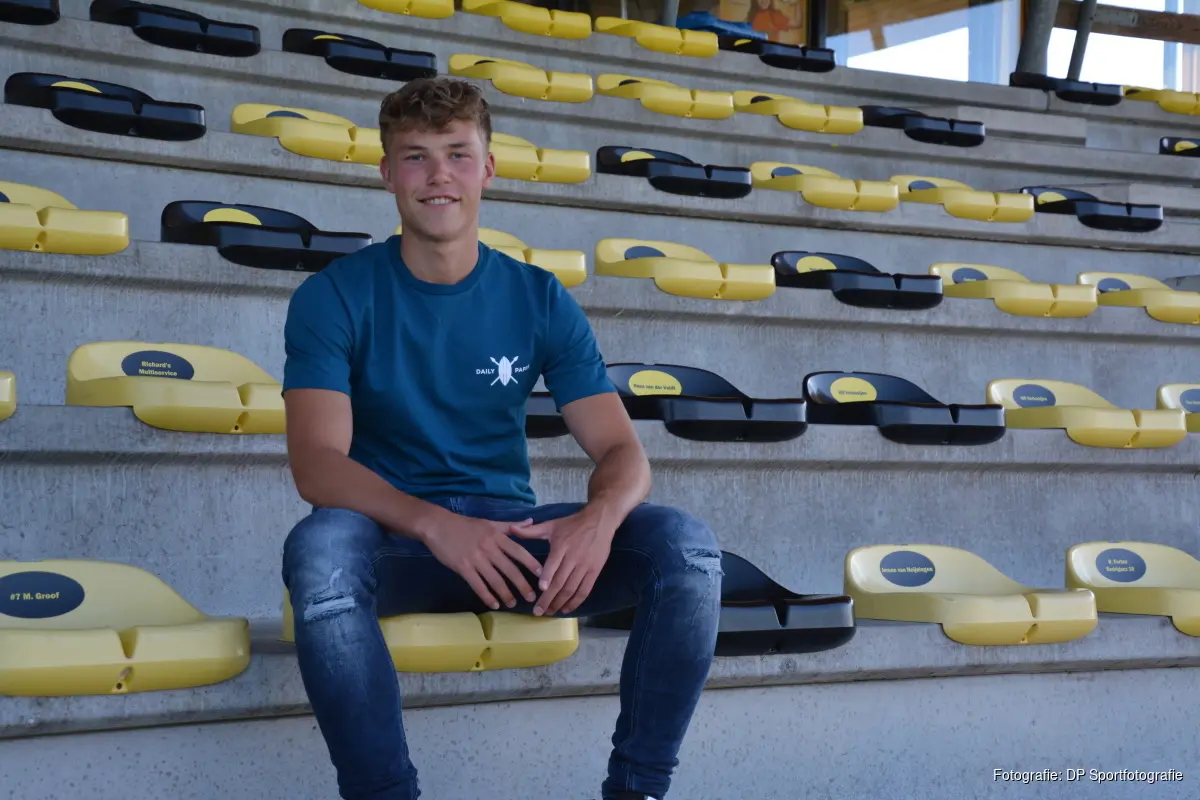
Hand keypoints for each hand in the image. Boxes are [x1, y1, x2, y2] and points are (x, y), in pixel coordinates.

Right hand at [422, 515, 542, 610]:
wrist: (438, 526)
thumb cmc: (465, 525)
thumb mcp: (489, 522)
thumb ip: (510, 526)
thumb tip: (531, 521)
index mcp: (496, 536)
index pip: (518, 551)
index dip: (531, 563)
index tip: (542, 575)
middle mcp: (489, 548)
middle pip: (509, 569)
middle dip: (522, 584)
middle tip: (531, 597)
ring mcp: (476, 558)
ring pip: (495, 580)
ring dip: (506, 594)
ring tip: (513, 604)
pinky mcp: (463, 567)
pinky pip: (478, 585)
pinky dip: (487, 596)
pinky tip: (494, 604)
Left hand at [511, 510, 614, 615]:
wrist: (599, 521)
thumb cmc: (572, 524)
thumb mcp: (551, 525)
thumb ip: (531, 531)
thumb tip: (511, 530)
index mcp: (561, 546)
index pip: (553, 564)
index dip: (547, 577)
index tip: (540, 590)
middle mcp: (573, 558)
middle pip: (560, 582)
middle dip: (549, 598)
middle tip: (538, 612)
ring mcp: (585, 566)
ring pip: (572, 588)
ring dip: (560, 603)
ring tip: (550, 612)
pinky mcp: (595, 571)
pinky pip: (585, 590)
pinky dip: (576, 601)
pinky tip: (567, 609)